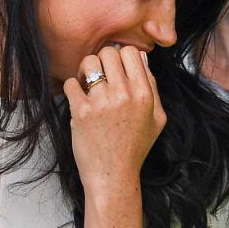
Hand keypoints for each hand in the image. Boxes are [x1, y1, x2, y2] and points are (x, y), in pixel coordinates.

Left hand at [62, 45, 165, 192]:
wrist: (113, 175)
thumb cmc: (135, 147)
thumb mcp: (158, 118)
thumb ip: (153, 87)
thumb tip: (141, 57)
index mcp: (144, 94)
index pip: (131, 52)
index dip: (121, 56)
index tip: (116, 68)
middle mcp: (124, 94)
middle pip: (109, 52)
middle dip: (102, 61)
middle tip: (100, 76)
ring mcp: (102, 102)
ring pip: (88, 62)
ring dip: (86, 71)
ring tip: (87, 84)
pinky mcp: (81, 111)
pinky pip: (71, 83)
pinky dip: (72, 89)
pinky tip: (79, 100)